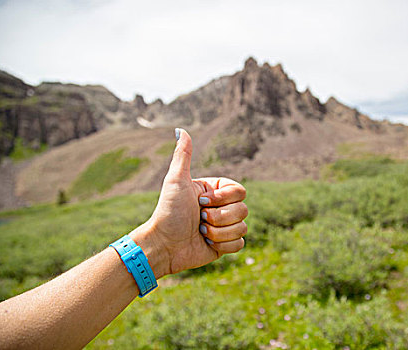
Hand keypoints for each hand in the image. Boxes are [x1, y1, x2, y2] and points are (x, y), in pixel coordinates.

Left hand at [131, 129, 247, 276]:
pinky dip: (222, 245)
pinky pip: (239, 244)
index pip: (240, 191)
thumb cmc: (168, 212)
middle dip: (219, 217)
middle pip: (243, 210)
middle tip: (199, 218)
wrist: (164, 245)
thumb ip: (183, 155)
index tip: (200, 202)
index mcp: (215, 191)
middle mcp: (222, 207)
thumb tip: (181, 129)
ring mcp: (225, 227)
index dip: (222, 199)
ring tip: (200, 231)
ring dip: (218, 232)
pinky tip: (206, 243)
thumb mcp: (176, 181)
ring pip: (242, 227)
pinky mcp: (225, 245)